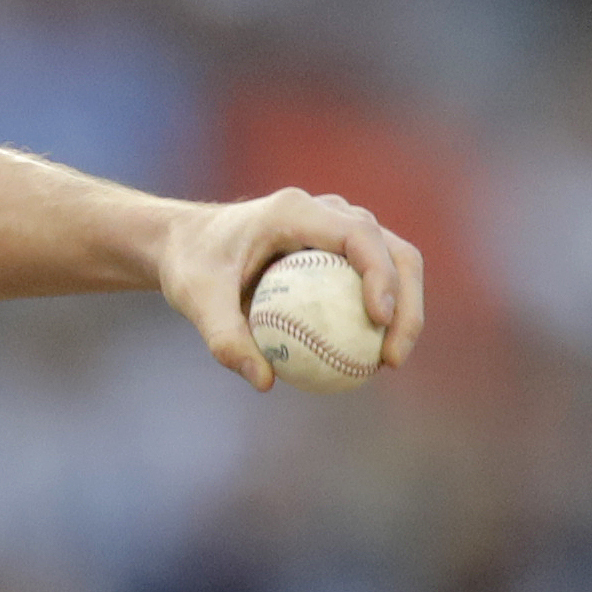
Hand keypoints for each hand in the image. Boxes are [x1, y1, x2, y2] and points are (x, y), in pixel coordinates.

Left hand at [158, 188, 423, 389]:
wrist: (185, 242)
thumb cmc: (191, 265)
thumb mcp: (196, 301)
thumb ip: (225, 339)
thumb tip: (265, 382)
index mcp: (294, 210)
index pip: (357, 234)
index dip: (380, 274)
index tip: (378, 321)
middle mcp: (326, 210)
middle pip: (392, 249)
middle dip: (407, 303)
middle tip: (391, 358)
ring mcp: (337, 226)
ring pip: (395, 261)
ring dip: (404, 310)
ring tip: (387, 362)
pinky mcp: (339, 247)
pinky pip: (373, 279)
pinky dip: (382, 313)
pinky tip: (368, 358)